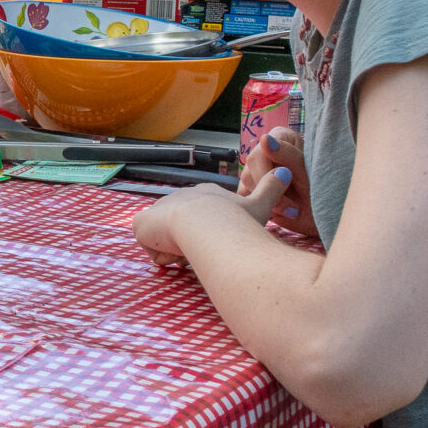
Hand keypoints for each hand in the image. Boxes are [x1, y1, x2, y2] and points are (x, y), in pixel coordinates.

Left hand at [130, 167, 290, 267]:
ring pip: (168, 241)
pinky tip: (177, 254)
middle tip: (207, 248)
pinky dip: (164, 257)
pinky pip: (153, 250)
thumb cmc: (234, 219)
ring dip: (181, 250)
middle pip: (184, 230)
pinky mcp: (141, 224)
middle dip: (194, 242)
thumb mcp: (259, 205)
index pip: (203, 218)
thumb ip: (272, 189)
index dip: (210, 232)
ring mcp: (158, 210)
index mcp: (204, 194)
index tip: (219, 238)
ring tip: (194, 251)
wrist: (205, 223)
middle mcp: (179, 198)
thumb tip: (286, 170)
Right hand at [242, 126, 314, 237]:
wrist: (328, 216)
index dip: (268, 173)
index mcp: (280, 139)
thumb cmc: (323, 188)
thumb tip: (264, 139)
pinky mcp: (253, 191)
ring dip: (267, 202)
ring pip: (246, 187)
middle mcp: (265, 153)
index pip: (259, 152)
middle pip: (248, 171)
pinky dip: (260, 209)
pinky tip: (279, 212)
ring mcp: (256, 172)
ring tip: (291, 210)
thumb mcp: (308, 171)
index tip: (287, 185)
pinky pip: (245, 200)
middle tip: (293, 208)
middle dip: (269, 192)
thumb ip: (287, 155)